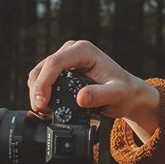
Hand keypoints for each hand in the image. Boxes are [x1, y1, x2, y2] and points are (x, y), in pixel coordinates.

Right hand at [28, 40, 161, 141]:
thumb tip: (81, 98)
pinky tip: (47, 108)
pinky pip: (43, 80)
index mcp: (84, 51)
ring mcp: (65, 60)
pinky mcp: (61, 70)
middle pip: (42, 68)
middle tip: (41, 112)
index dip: (44, 83)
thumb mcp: (116, 95)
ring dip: (37, 93)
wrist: (127, 94)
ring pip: (39, 74)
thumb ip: (100, 96)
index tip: (42, 103)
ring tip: (45, 112)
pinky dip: (41, 94)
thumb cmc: (124, 92)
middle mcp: (72, 51)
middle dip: (37, 91)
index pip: (55, 63)